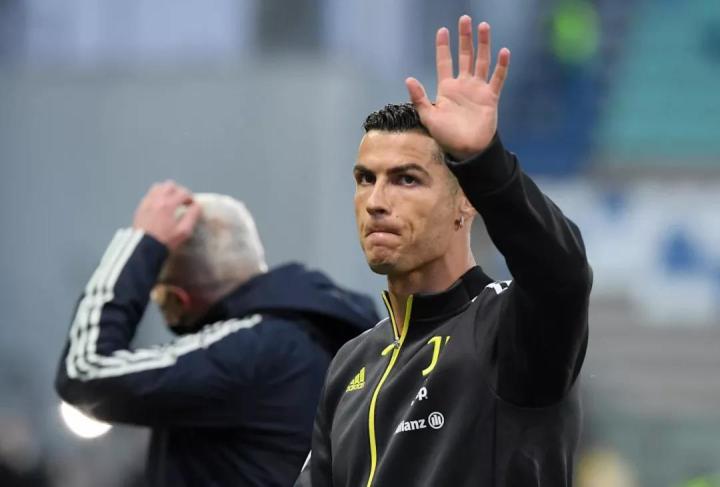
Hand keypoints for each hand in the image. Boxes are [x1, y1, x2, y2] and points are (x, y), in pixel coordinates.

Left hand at [132, 181, 200, 250]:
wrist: (144, 248)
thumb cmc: (165, 241)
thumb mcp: (184, 231)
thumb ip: (192, 216)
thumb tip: (197, 206)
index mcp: (168, 204)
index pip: (183, 192)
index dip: (190, 197)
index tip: (192, 205)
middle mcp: (156, 200)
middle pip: (170, 185)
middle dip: (178, 191)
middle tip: (182, 201)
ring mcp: (147, 203)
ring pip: (158, 187)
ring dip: (166, 191)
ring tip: (171, 201)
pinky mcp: (140, 208)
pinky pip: (149, 195)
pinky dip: (157, 197)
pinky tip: (160, 207)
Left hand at [405, 15, 509, 159]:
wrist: (467, 150)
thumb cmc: (446, 136)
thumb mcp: (429, 117)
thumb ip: (420, 98)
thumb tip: (408, 79)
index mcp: (447, 88)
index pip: (444, 62)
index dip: (443, 47)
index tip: (442, 30)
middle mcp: (463, 85)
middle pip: (464, 56)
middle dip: (464, 38)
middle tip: (465, 19)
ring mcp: (478, 89)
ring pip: (481, 61)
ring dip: (482, 45)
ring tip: (483, 26)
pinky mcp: (491, 97)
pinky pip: (498, 78)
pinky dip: (502, 66)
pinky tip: (504, 51)